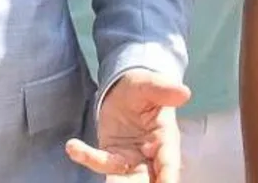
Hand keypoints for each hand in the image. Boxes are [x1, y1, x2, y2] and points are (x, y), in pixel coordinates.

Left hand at [66, 70, 189, 182]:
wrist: (123, 90)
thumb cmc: (142, 88)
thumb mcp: (149, 84)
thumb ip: (163, 89)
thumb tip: (184, 92)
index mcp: (166, 138)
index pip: (169, 161)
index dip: (168, 175)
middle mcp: (151, 154)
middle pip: (148, 177)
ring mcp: (131, 158)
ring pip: (125, 177)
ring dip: (116, 182)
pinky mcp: (111, 155)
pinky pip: (101, 162)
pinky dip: (88, 158)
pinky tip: (73, 147)